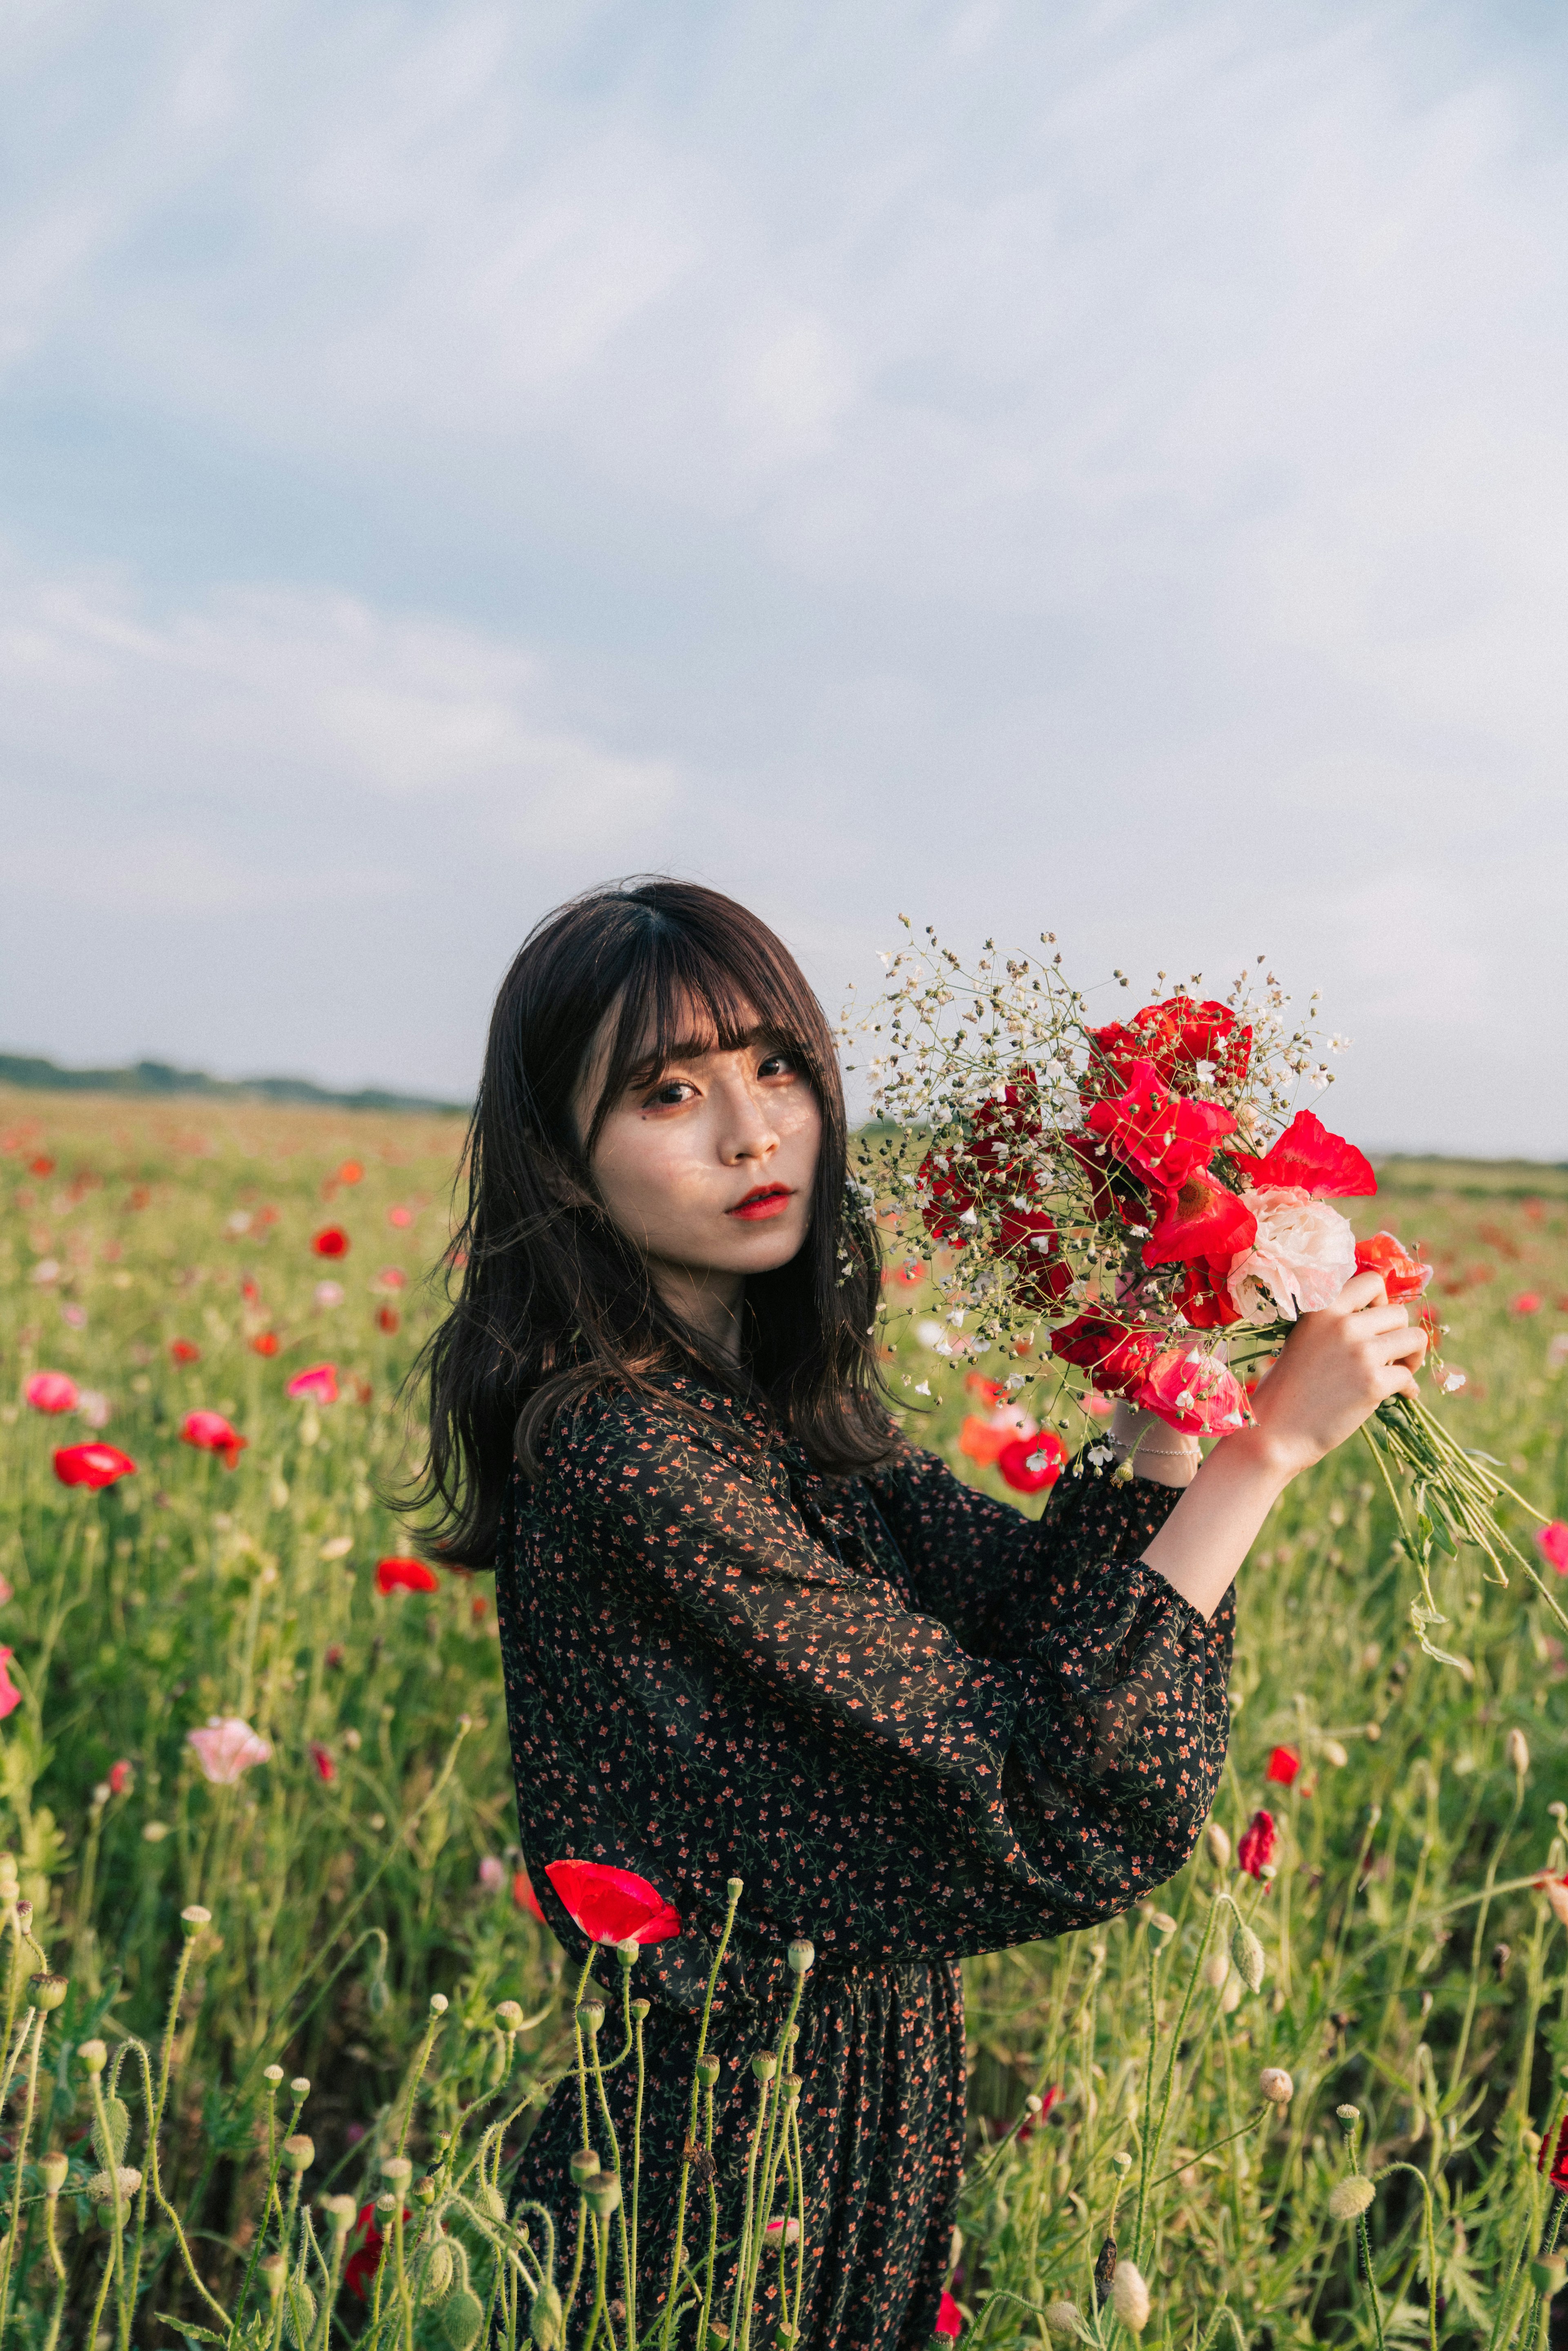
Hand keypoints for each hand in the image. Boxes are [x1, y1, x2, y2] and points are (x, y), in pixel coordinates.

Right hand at [1244, 1270, 1426, 1479]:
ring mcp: (1360, 1352)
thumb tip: (1383, 1316)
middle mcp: (1343, 1324)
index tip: (1379, 1323)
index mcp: (1323, 1308)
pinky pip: (1409, 1376)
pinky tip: (1399, 1397)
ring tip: (1400, 1372)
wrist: (1274, 1431)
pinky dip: (1408, 1388)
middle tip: (1392, 1357)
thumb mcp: (1305, 1339)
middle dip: (1400, 1334)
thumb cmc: (1288, 1388)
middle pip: (1399, 1313)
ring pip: (1414, 1338)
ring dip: (1412, 1356)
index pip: (1372, 1281)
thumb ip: (1337, 1323)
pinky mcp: (1373, 1383)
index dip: (1383, 1301)